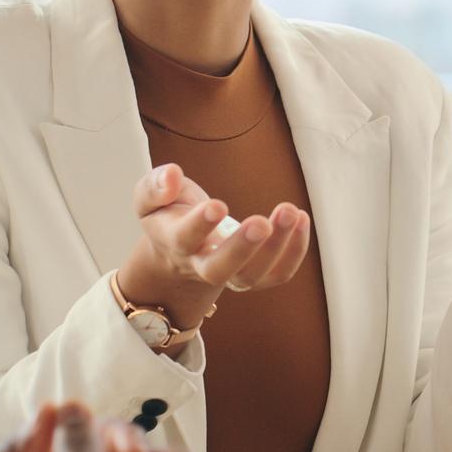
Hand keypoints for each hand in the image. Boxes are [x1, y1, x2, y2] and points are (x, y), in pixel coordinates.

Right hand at [116, 163, 310, 328]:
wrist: (180, 250)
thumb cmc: (168, 215)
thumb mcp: (149, 197)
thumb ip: (155, 186)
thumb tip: (172, 175)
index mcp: (174, 242)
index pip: (184, 238)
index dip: (200, 224)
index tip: (218, 205)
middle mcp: (200, 265)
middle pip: (219, 270)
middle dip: (242, 248)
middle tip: (261, 223)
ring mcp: (229, 275)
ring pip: (251, 276)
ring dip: (276, 247)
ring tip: (291, 212)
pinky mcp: (254, 275)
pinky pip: (276, 275)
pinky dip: (294, 252)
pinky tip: (302, 220)